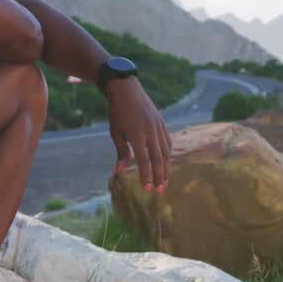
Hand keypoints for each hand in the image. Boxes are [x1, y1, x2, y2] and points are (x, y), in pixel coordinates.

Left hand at [106, 77, 172, 192]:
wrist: (127, 90)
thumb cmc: (118, 113)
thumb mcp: (115, 132)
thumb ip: (121, 152)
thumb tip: (120, 171)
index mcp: (136, 134)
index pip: (143, 160)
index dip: (146, 175)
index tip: (146, 189)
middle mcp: (150, 131)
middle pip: (158, 159)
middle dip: (160, 176)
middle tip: (160, 191)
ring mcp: (158, 127)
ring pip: (165, 152)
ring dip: (165, 168)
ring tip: (164, 181)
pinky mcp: (162, 123)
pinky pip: (167, 142)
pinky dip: (167, 153)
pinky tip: (165, 162)